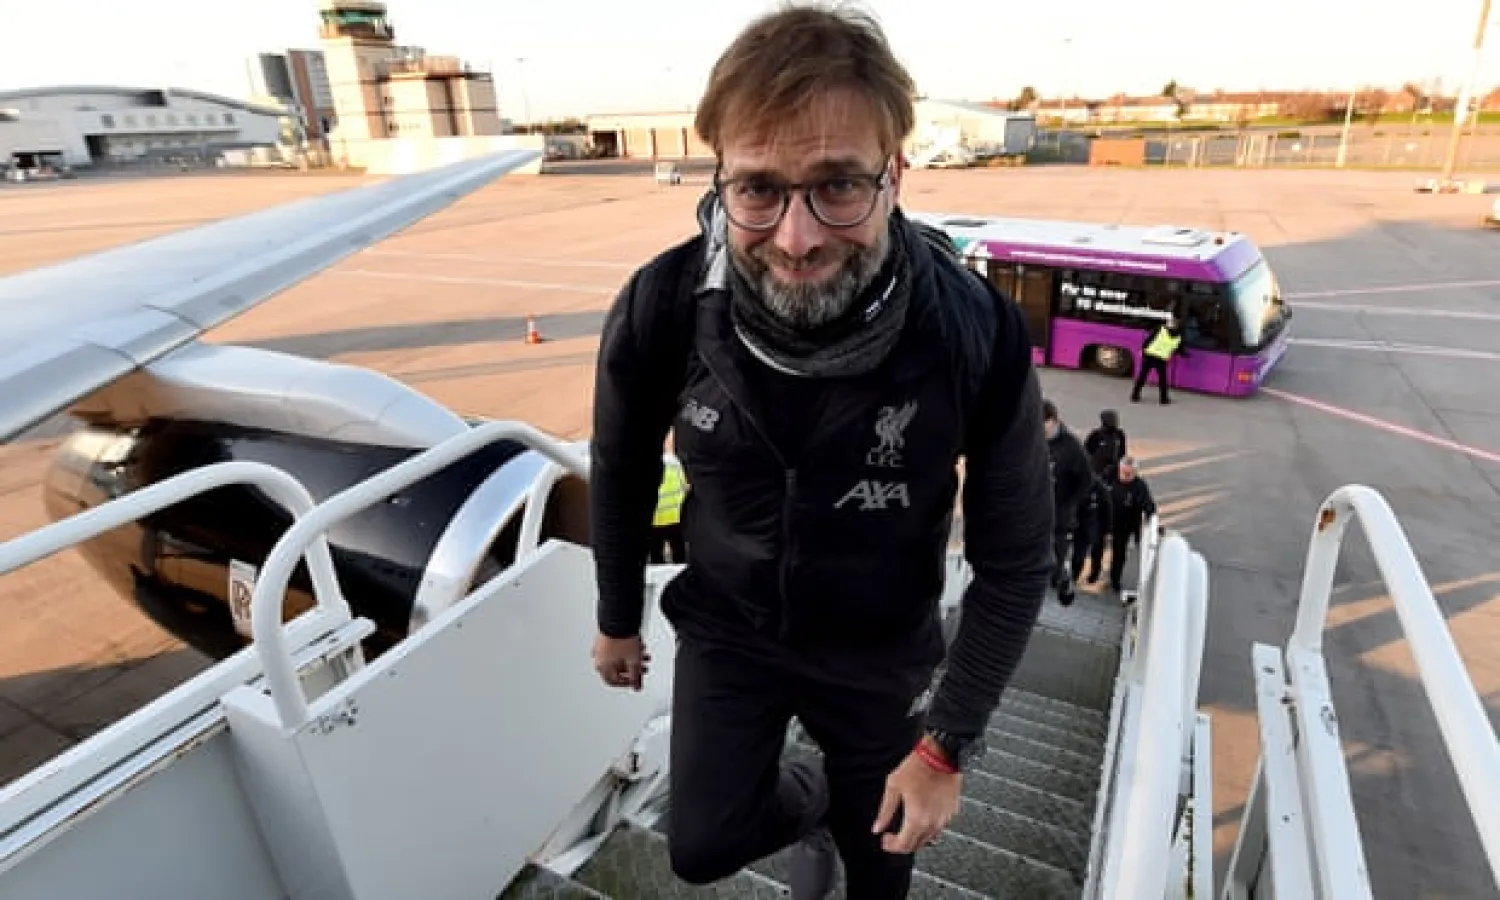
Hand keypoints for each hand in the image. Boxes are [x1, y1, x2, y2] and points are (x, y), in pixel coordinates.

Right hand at [592, 633, 649, 690]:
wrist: (619, 619)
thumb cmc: (622, 638)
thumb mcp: (633, 661)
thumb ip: (635, 676)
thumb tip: (636, 686)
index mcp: (602, 667)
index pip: (613, 682)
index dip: (627, 683)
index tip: (636, 681)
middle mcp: (598, 658)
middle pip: (616, 670)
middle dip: (632, 669)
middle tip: (641, 667)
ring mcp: (599, 647)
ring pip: (617, 658)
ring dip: (630, 658)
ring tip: (642, 654)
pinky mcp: (603, 637)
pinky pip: (615, 648)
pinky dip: (625, 650)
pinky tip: (635, 646)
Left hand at [871, 738, 961, 853]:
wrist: (940, 756)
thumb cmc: (917, 767)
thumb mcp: (893, 787)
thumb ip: (885, 811)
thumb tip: (877, 827)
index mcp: (916, 819)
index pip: (903, 846)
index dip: (891, 846)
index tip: (885, 839)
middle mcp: (932, 823)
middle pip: (915, 846)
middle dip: (902, 844)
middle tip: (892, 836)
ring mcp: (944, 819)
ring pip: (929, 839)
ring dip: (915, 837)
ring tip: (905, 827)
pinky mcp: (952, 812)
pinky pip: (938, 828)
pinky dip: (928, 829)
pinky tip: (921, 818)